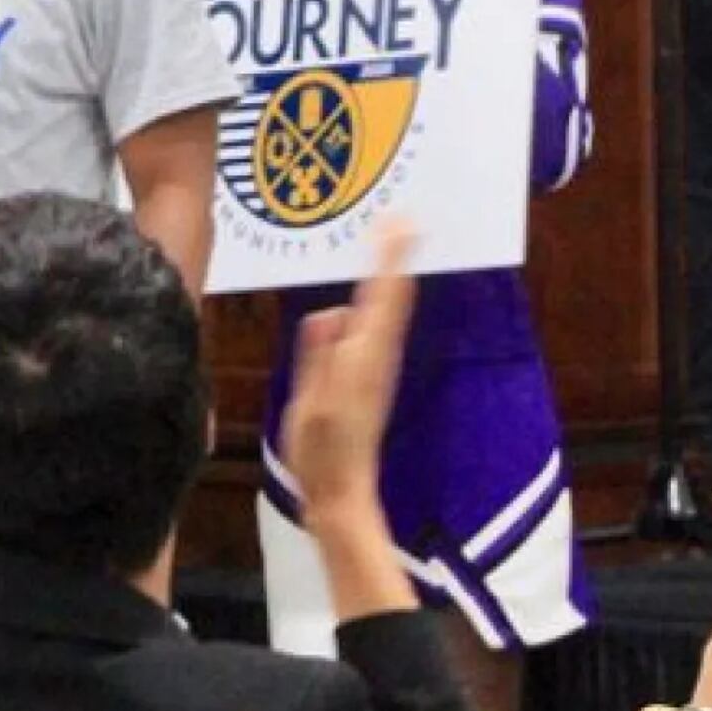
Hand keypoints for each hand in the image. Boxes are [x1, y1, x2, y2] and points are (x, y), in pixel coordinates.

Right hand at [280, 218, 414, 522]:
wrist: (341, 492)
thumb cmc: (320, 451)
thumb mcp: (310, 405)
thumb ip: (318, 360)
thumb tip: (329, 316)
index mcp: (361, 358)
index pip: (380, 300)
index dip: (389, 261)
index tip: (398, 226)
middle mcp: (376, 356)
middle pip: (391, 298)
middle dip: (396, 258)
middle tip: (401, 218)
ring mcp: (376, 365)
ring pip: (387, 310)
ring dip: (391, 275)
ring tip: (390, 238)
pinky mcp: (370, 374)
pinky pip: (376, 324)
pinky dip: (379, 299)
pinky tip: (370, 290)